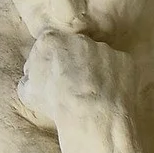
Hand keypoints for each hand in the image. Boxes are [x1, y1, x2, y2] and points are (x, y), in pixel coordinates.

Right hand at [16, 30, 134, 129]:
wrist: (90, 114)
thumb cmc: (55, 104)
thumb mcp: (28, 92)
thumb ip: (30, 76)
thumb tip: (32, 75)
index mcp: (52, 40)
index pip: (51, 45)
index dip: (54, 62)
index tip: (58, 77)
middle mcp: (79, 38)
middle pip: (77, 49)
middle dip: (77, 64)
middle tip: (78, 86)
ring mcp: (105, 48)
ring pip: (100, 58)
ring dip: (98, 71)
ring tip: (96, 94)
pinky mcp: (125, 60)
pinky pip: (120, 68)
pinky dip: (117, 79)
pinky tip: (111, 94)